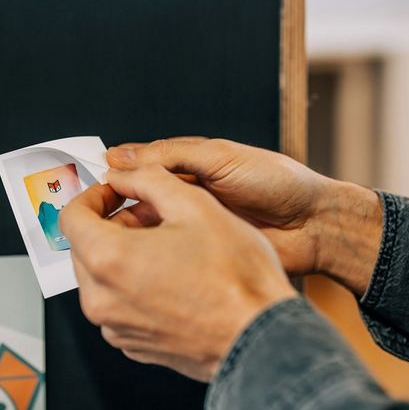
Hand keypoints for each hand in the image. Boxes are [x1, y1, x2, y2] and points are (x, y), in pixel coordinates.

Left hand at [60, 164, 296, 381]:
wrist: (262, 339)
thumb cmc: (235, 277)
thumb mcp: (194, 204)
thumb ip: (148, 178)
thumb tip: (123, 173)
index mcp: (107, 259)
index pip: (71, 217)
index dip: (93, 196)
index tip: (115, 191)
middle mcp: (101, 299)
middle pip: (85, 247)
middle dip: (111, 224)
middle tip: (149, 213)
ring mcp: (115, 327)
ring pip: (101, 277)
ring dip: (123, 253)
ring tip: (166, 243)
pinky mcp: (133, 345)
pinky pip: (118, 304)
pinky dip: (133, 284)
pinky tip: (170, 274)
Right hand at [106, 138, 382, 294]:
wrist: (316, 227)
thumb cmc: (278, 184)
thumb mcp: (221, 157)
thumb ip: (171, 155)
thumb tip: (122, 154)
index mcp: (189, 165)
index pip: (140, 166)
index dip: (116, 173)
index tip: (92, 180)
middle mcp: (185, 195)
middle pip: (137, 198)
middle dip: (116, 204)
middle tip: (94, 212)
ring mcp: (191, 227)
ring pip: (146, 228)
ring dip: (128, 230)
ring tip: (109, 234)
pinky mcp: (199, 255)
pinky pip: (165, 253)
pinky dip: (147, 253)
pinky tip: (132, 255)